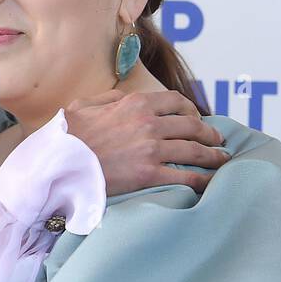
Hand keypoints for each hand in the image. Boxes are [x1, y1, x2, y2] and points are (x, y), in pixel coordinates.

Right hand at [65, 89, 229, 195]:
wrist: (58, 164)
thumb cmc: (67, 136)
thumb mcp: (84, 105)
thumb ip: (108, 99)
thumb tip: (122, 99)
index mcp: (136, 103)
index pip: (177, 103)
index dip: (192, 111)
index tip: (196, 120)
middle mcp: (149, 123)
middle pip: (192, 126)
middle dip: (210, 134)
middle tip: (218, 141)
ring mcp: (152, 149)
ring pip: (194, 150)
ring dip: (213, 156)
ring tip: (222, 160)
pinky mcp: (150, 175)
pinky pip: (185, 177)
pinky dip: (202, 179)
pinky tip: (211, 182)